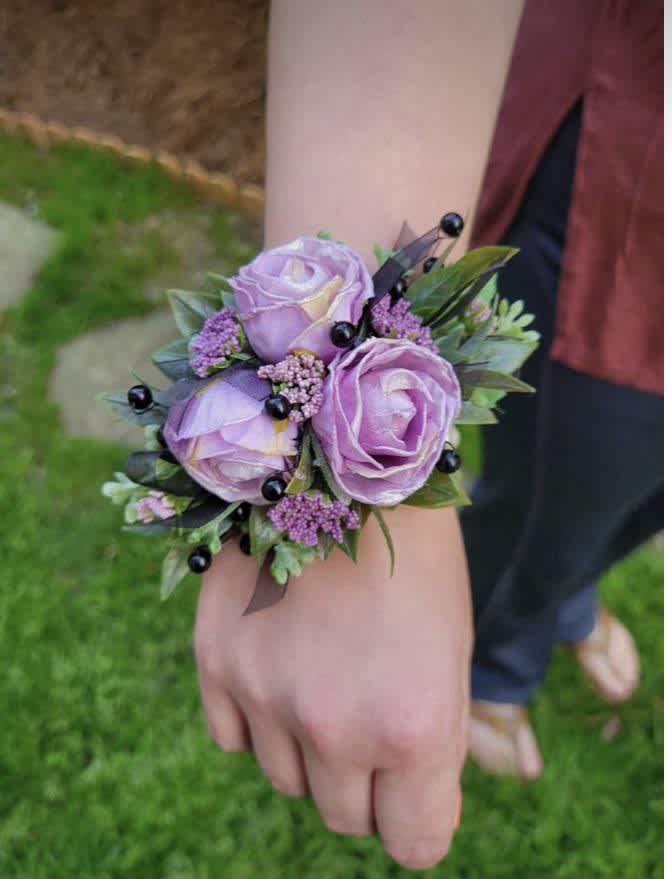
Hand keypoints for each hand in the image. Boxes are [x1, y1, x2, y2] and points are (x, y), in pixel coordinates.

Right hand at [195, 505, 471, 869]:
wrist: (346, 464)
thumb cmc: (417, 555)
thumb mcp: (452, 651)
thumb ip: (432, 745)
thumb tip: (411, 814)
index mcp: (413, 724)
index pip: (416, 843)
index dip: (420, 816)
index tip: (416, 788)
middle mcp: (333, 725)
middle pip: (346, 818)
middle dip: (367, 783)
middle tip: (371, 715)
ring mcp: (265, 693)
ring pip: (288, 780)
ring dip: (311, 750)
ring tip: (327, 674)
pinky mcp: (216, 661)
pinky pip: (234, 739)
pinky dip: (259, 720)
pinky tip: (281, 664)